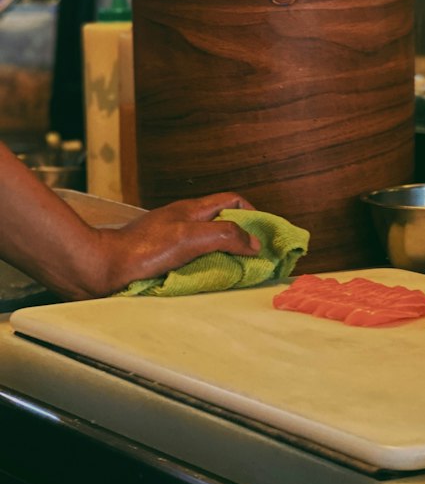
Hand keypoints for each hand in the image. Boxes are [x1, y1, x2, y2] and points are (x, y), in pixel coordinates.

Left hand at [89, 193, 259, 297]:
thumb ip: (225, 235)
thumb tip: (255, 243)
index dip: (253, 213)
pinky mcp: (163, 261)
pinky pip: (194, 261)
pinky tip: (210, 283)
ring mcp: (173, 242)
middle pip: (224, 223)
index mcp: (192, 211)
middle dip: (243, 238)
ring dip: (227, 257)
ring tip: (239, 274)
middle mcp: (184, 223)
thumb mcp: (189, 238)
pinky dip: (207, 270)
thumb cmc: (141, 251)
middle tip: (258, 259)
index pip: (232, 201)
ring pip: (210, 244)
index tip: (265, 234)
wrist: (101, 269)